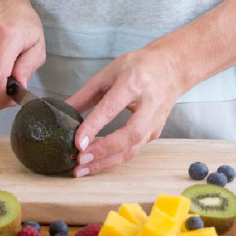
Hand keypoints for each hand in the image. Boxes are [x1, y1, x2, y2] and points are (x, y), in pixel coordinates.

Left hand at [66, 46, 183, 176]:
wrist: (171, 67)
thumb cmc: (138, 66)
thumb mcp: (109, 72)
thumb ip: (86, 94)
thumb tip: (63, 111)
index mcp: (134, 82)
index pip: (112, 108)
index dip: (94, 127)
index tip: (77, 142)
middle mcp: (148, 104)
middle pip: (129, 135)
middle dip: (103, 150)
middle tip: (79, 159)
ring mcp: (154, 122)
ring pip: (132, 149)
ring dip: (106, 162)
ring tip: (82, 169)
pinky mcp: (154, 133)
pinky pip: (133, 150)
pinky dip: (114, 159)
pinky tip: (96, 163)